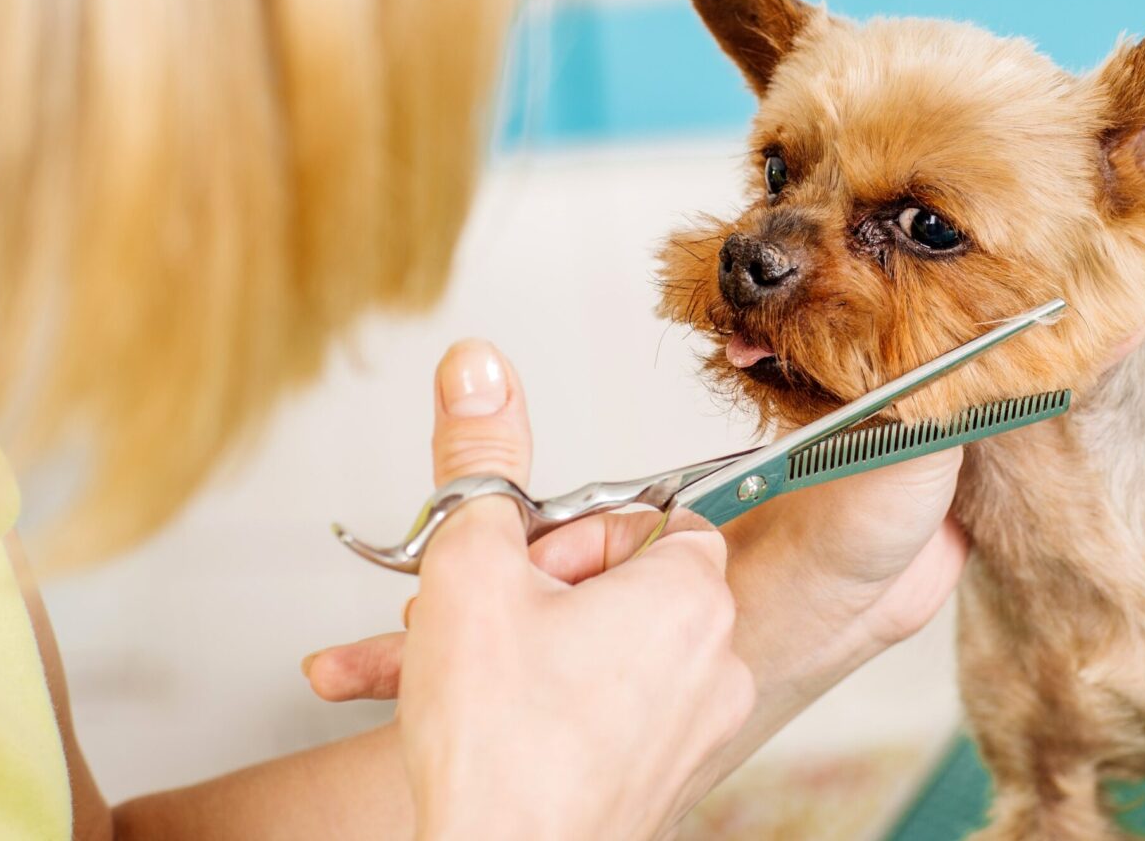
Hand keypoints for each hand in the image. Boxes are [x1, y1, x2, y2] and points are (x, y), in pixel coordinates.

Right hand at [375, 340, 753, 840]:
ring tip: (433, 664)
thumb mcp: (472, 566)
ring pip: (592, 650)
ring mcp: (688, 729)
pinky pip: (592, 711)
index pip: (652, 514)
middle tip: (469, 612)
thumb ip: (481, 456)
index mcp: (692, 595)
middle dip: (530, 589)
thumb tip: (478, 368)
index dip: (570, 530)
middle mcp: (711, 662)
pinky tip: (454, 710)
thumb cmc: (499, 745)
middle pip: (621, 582)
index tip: (518, 558)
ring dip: (510, 645)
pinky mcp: (654, 777)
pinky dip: (530, 702)